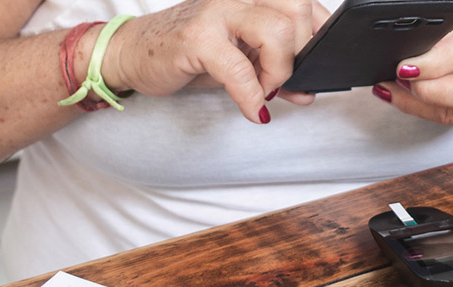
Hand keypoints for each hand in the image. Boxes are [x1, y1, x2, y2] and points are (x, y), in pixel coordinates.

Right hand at [100, 0, 327, 121]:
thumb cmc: (188, 54)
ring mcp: (216, 12)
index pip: (306, 3)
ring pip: (277, 32)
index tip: (315, 62)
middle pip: (298, 11)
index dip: (320, 35)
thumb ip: (275, 71)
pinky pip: (240, 71)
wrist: (132, 53)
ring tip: (263, 90)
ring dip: (279, 72)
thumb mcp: (240, 61)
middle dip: (300, 53)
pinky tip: (251, 109)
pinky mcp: (196, 38)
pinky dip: (252, 97)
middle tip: (281, 78)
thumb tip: (309, 90)